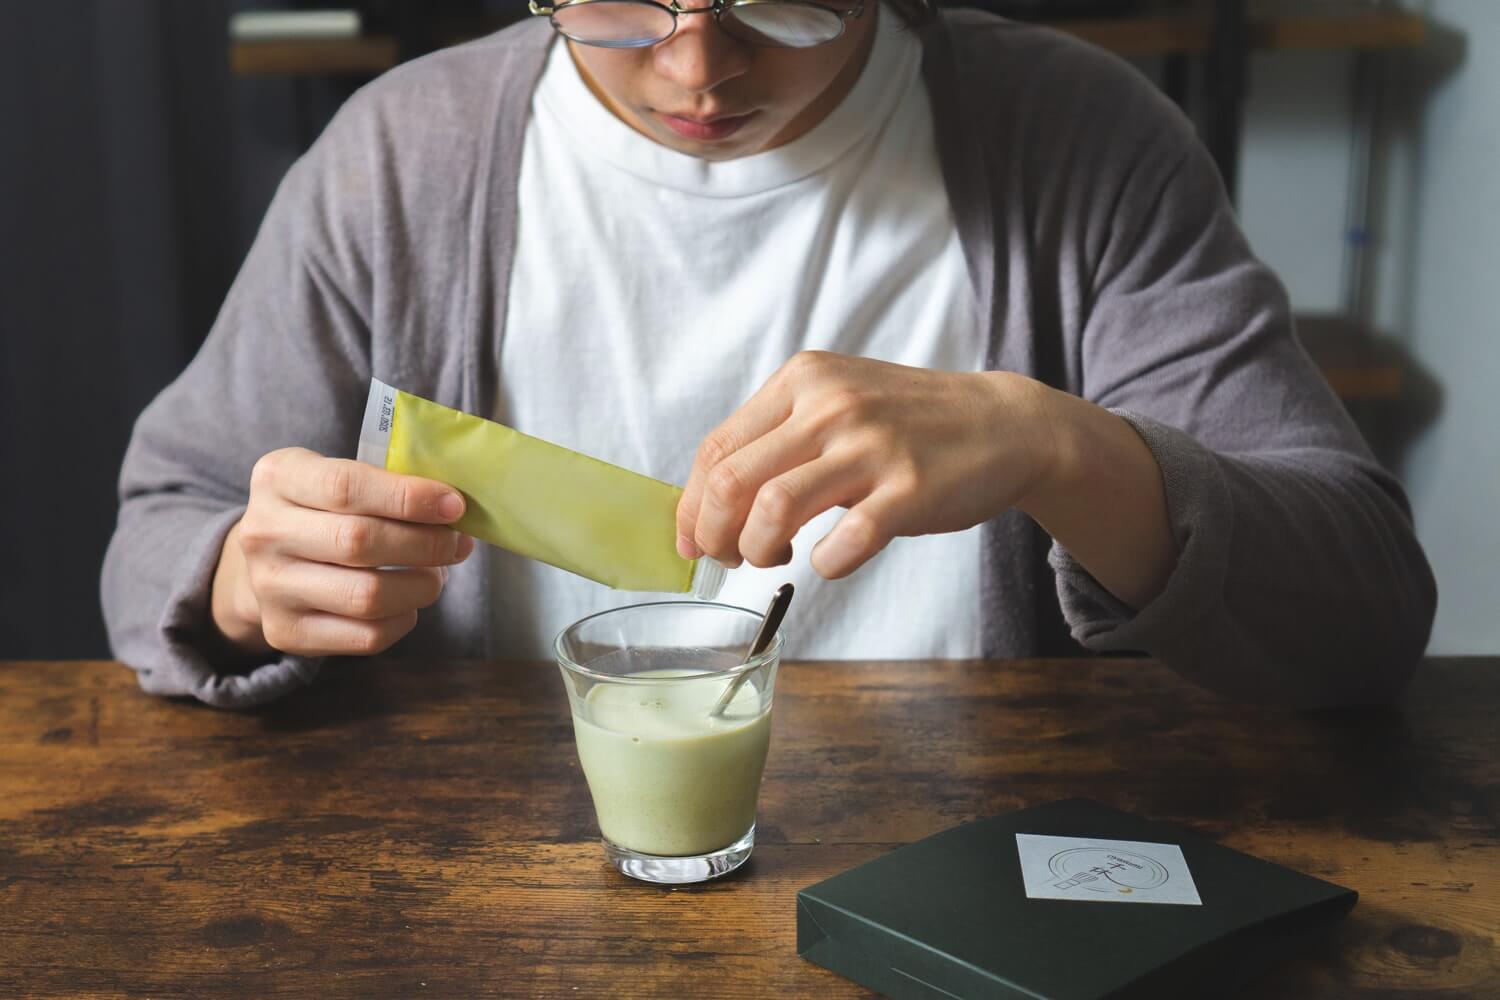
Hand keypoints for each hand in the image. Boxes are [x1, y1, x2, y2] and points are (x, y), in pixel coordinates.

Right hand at [211, 447, 475, 657]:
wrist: (268, 560)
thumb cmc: (323, 509)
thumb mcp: (337, 475)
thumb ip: (388, 483)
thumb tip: (454, 508)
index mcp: (278, 478)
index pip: (346, 487)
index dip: (408, 497)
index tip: (453, 505)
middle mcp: (264, 532)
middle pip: (359, 542)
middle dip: (424, 544)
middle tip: (455, 543)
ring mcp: (271, 587)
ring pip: (367, 596)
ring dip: (421, 586)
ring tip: (436, 573)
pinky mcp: (287, 632)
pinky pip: (366, 636)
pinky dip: (403, 618)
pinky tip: (408, 601)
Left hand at [674, 351, 1058, 578]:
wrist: (1004, 423)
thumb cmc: (908, 424)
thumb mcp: (837, 400)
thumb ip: (780, 435)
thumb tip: (710, 499)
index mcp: (803, 379)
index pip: (717, 448)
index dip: (690, 506)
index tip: (692, 541)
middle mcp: (831, 405)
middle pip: (732, 482)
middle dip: (714, 535)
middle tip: (729, 558)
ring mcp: (872, 445)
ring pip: (773, 508)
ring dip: (758, 550)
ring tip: (775, 558)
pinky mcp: (911, 489)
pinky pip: (845, 541)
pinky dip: (824, 563)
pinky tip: (830, 560)